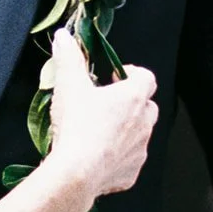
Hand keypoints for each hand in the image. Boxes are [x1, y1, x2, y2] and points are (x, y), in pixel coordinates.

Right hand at [44, 28, 156, 202]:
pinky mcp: (131, 174)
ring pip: (140, 134)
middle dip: (131, 102)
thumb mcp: (68, 84)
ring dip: (125, 129)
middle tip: (107, 103)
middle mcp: (143, 123)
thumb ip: (68, 57)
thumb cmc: (77, 127)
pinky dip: (117, 156)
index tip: (114, 76)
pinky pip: (129, 161)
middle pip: (147, 106)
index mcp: (133, 98)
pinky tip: (96, 155)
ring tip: (98, 130)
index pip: (147, 77)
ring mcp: (139, 150)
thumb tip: (65, 37)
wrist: (76, 173)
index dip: (132, 73)